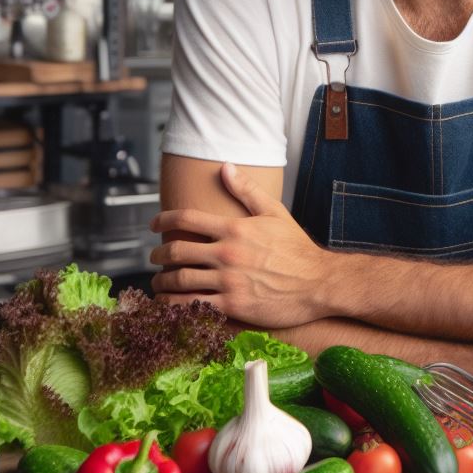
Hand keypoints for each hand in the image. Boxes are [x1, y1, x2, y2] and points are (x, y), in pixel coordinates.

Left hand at [150, 162, 330, 326]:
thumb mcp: (274, 212)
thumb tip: (226, 166)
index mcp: (235, 228)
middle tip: (154, 258)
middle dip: (159, 254)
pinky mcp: (233, 306)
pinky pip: (193, 306)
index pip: (187, 218)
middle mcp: (228, 253)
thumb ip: (246, 190)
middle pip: (177, 251)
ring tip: (158, 283)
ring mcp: (229, 281)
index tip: (154, 224)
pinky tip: (170, 305)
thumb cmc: (297, 248)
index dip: (164, 219)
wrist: (318, 282)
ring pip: (179, 281)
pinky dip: (175, 306)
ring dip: (162, 282)